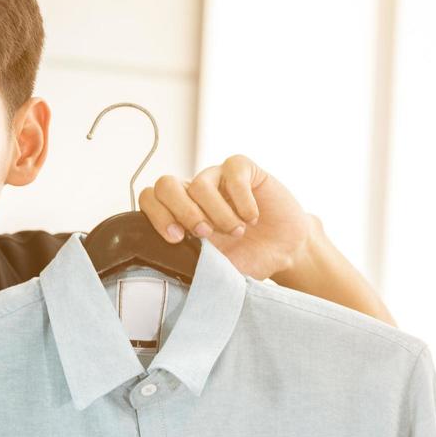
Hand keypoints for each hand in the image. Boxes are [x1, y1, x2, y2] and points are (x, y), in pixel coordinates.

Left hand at [137, 154, 314, 281]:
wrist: (285, 250)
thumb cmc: (248, 257)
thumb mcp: (217, 268)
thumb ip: (194, 262)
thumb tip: (173, 267)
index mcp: (179, 213)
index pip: (150, 200)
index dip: (157, 216)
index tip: (175, 239)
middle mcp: (194, 192)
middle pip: (166, 185)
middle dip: (183, 213)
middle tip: (205, 235)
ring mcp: (217, 177)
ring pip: (199, 184)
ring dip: (218, 213)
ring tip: (238, 232)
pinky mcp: (243, 168)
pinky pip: (233, 172)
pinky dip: (242, 200)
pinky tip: (253, 217)